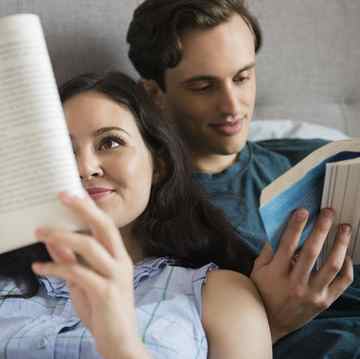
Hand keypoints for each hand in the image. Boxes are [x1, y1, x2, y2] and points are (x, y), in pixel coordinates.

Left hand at [32, 192, 147, 358]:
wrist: (120, 342)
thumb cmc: (104, 310)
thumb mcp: (85, 283)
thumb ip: (72, 261)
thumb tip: (55, 240)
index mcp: (120, 257)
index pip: (107, 226)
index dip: (90, 208)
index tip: (72, 193)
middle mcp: (121, 261)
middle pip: (105, 227)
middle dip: (83, 209)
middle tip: (62, 196)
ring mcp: (116, 276)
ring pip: (89, 246)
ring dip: (61, 236)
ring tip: (39, 232)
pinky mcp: (106, 293)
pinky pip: (77, 273)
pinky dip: (55, 267)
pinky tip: (39, 267)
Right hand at [250, 208, 352, 342]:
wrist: (272, 322)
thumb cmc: (263, 291)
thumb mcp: (258, 270)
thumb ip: (267, 251)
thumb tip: (278, 231)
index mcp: (277, 273)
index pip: (287, 245)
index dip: (296, 226)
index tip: (303, 211)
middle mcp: (295, 283)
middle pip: (312, 252)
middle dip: (321, 228)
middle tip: (328, 212)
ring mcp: (312, 294)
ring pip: (330, 265)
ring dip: (339, 244)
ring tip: (344, 228)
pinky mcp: (324, 302)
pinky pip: (341, 283)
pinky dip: (346, 267)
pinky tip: (345, 254)